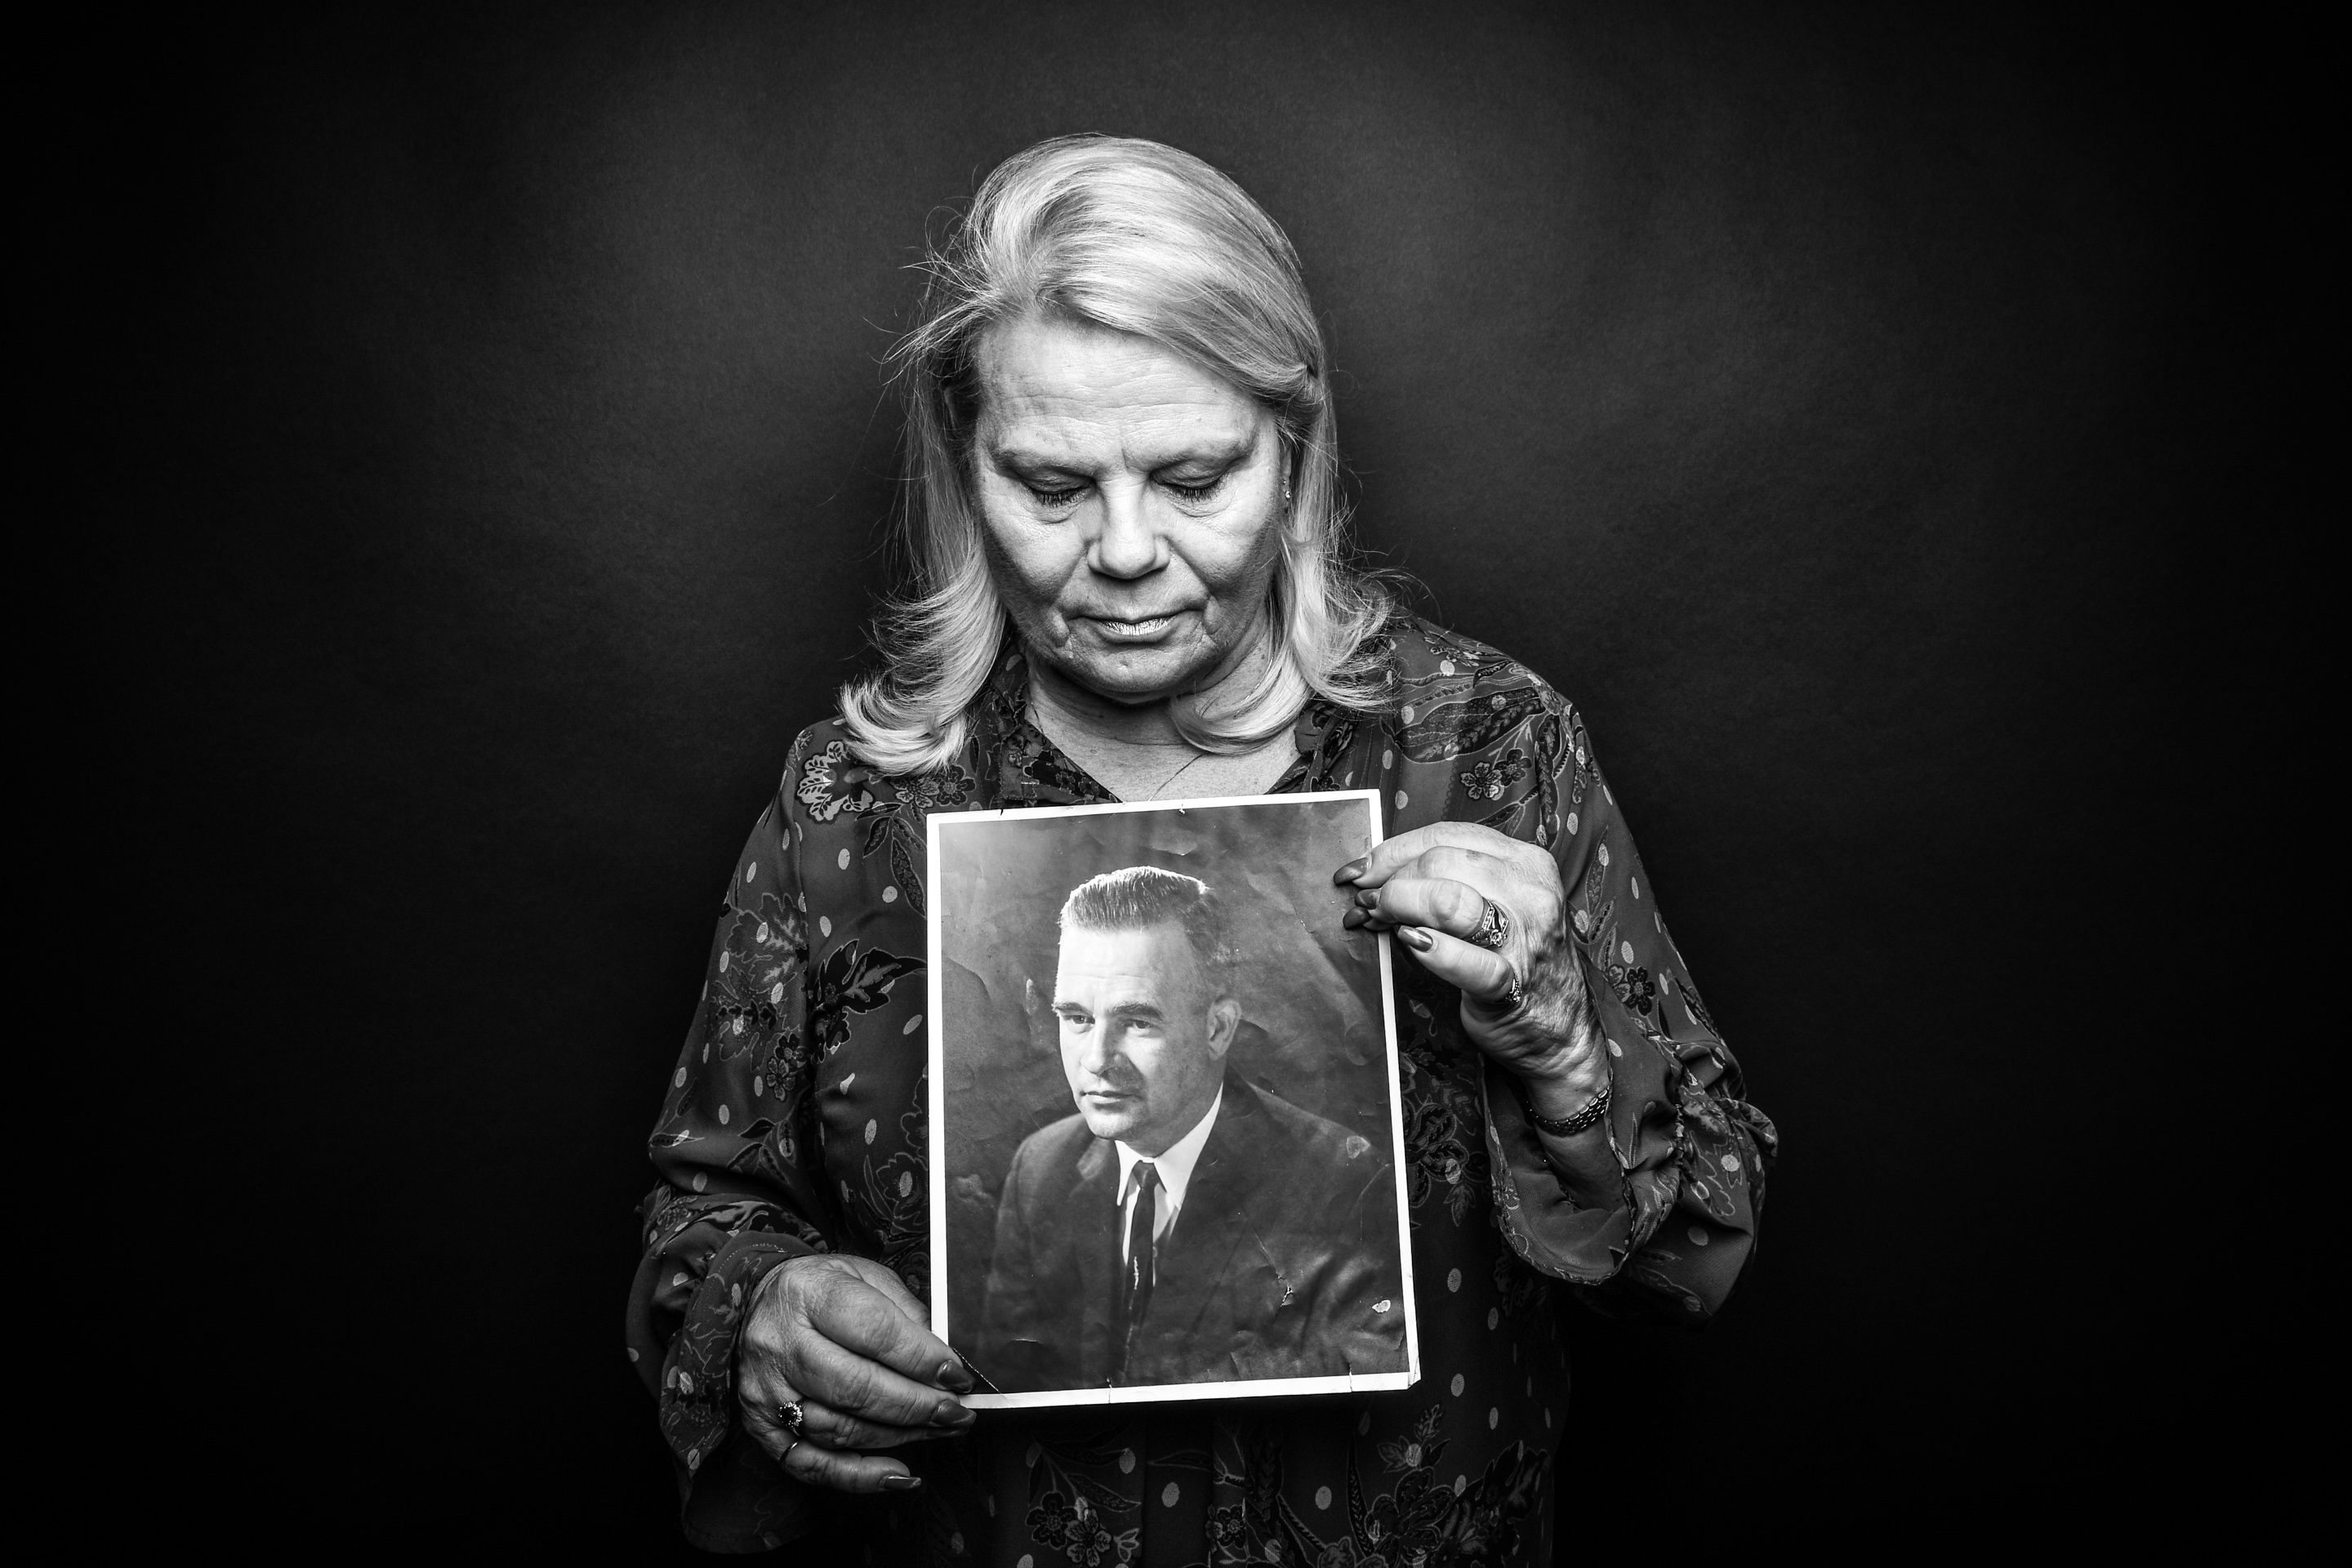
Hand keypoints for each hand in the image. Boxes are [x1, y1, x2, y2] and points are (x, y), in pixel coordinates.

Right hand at [736, 1254, 975, 1493]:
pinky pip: (811, 1464)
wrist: (761, 1303)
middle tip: (957, 1413)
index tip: (958, 1377)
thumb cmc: (824, 1290)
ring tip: (939, 1431)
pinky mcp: (760, 1427)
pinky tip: (898, 1474)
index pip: (874, 1331)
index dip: (923, 1359)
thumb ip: (906, 1314)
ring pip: (839, 1429)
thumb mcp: (866, 1277)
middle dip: (917, 1406)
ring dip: (899, 1436)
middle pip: (856, 1387)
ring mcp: (766, 1390)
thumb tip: (946, 1364)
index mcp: (809, 1292)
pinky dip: (859, 1477)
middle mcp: (780, 1342)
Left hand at [1338, 823, 1605, 1116]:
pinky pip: (1466, 962)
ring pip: (1450, 901)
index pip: (1447, 835)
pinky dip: (1432, 951)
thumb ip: (1448, 879)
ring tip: (1379, 920)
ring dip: (1399, 906)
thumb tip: (1375, 872)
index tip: (1360, 869)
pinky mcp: (1512, 983)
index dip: (1393, 850)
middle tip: (1367, 903)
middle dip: (1390, 880)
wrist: (1557, 1030)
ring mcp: (1525, 938)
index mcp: (1525, 862)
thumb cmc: (1513, 960)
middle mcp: (1530, 892)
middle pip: (1441, 862)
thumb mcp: (1494, 902)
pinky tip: (1412, 943)